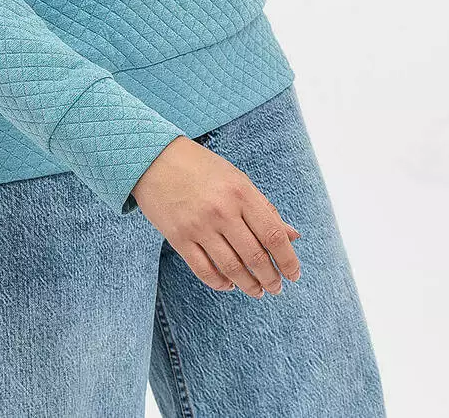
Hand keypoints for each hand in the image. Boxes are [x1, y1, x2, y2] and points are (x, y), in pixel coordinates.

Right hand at [131, 135, 301, 297]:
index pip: (273, 235)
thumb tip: (293, 236)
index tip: (294, 274)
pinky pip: (204, 270)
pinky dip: (220, 283)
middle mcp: (221, 210)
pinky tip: (229, 284)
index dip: (287, 260)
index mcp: (240, 192)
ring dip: (249, 285)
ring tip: (257, 290)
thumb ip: (264, 208)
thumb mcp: (237, 179)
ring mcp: (198, 226)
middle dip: (270, 278)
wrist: (154, 158)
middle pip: (255, 256)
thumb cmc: (201, 167)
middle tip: (276, 287)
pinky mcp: (178, 238)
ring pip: (231, 268)